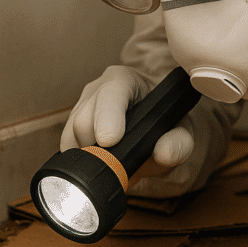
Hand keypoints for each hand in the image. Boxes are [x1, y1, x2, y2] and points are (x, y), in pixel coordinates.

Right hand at [60, 65, 198, 195]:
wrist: (154, 123)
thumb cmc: (165, 121)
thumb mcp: (181, 131)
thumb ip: (178, 142)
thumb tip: (162, 153)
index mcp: (124, 81)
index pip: (109, 95)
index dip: (107, 118)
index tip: (110, 140)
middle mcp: (97, 89)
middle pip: (83, 120)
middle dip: (97, 147)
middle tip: (117, 165)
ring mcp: (80, 106)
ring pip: (70, 135)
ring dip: (88, 156)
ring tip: (111, 164)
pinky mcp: (71, 125)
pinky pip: (67, 146)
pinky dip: (80, 160)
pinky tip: (99, 163)